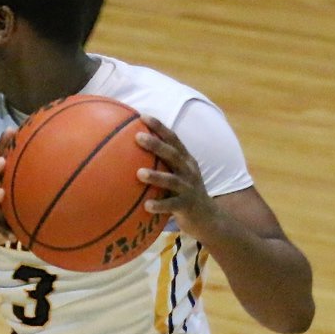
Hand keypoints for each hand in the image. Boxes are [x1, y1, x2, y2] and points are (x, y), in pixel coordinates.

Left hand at [136, 117, 218, 233]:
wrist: (207, 217)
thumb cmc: (182, 194)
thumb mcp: (174, 175)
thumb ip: (159, 165)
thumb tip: (127, 156)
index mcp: (185, 160)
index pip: (173, 139)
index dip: (159, 126)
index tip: (142, 116)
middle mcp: (188, 171)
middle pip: (173, 154)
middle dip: (156, 144)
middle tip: (137, 137)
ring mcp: (189, 188)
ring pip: (172, 180)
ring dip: (156, 176)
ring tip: (139, 173)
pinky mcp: (187, 206)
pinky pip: (172, 205)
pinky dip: (160, 205)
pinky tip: (146, 206)